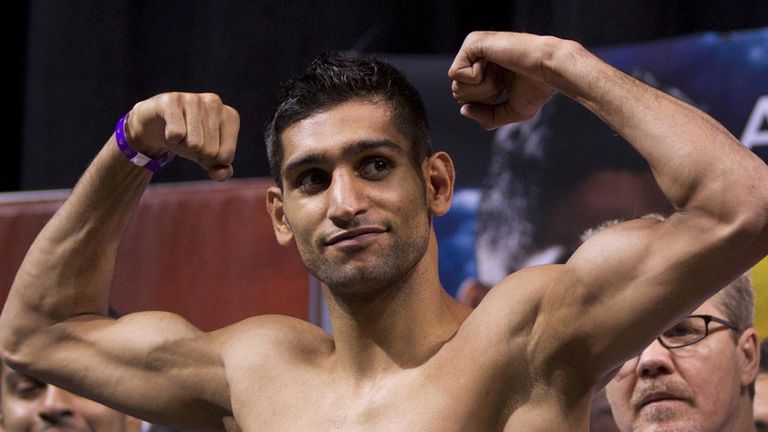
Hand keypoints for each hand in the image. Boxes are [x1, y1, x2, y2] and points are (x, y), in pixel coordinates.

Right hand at [125, 92, 239, 180]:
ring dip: (183, 145)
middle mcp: (215, 103)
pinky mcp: (172, 100)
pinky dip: (170, 138)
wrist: (155, 126)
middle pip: (210, 151)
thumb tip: (220, 173)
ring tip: (179, 133)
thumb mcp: (207, 159)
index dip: (210, 159)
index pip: (225, 156)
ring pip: (194, 144)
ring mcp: (194, 99)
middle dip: (195, 152)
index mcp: (230, 116)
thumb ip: (221, 171)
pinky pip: (177, 133)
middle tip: (187, 138)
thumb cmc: (187, 140)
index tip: (202, 145)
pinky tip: (168, 127)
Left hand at [449, 32, 578, 129]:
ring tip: (500, 74)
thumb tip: (464, 110)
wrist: (549, 69)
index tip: (505, 89)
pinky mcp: (472, 42)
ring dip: (481, 88)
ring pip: (455, 85)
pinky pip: (455, 73)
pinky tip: (494, 65)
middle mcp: (478, 58)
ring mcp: (474, 48)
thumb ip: (487, 117)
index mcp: (487, 70)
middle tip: (502, 82)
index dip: (485, 102)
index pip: (467, 97)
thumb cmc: (537, 87)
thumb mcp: (511, 110)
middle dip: (481, 97)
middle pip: (457, 92)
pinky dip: (476, 78)